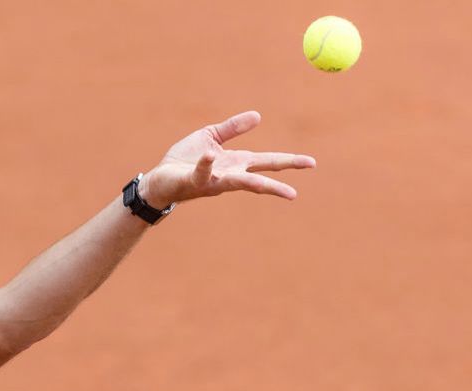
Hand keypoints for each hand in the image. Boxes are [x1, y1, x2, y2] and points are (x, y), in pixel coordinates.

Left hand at [140, 111, 315, 205]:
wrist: (160, 177)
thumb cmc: (185, 160)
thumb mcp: (211, 137)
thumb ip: (233, 128)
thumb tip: (258, 116)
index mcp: (237, 163)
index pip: (268, 161)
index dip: (289, 161)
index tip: (311, 163)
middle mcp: (229, 176)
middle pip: (259, 178)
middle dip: (277, 185)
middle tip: (294, 193)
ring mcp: (213, 181)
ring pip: (236, 184)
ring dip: (253, 185)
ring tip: (269, 188)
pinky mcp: (194, 181)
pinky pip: (203, 173)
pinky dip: (207, 163)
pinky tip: (210, 154)